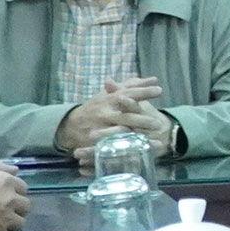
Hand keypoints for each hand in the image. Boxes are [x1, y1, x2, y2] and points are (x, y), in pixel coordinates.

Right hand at [53, 79, 167, 153]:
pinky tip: (135, 152)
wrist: (70, 124)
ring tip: (150, 140)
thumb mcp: (111, 94)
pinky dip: (121, 149)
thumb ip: (132, 87)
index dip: (143, 92)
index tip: (159, 90)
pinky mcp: (95, 142)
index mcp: (110, 99)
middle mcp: (106, 113)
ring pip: (119, 133)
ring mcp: (100, 128)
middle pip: (126, 116)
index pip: (129, 94)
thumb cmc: (97, 107)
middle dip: (142, 120)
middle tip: (158, 124)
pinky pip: (110, 147)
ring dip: (134, 136)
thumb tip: (154, 79)